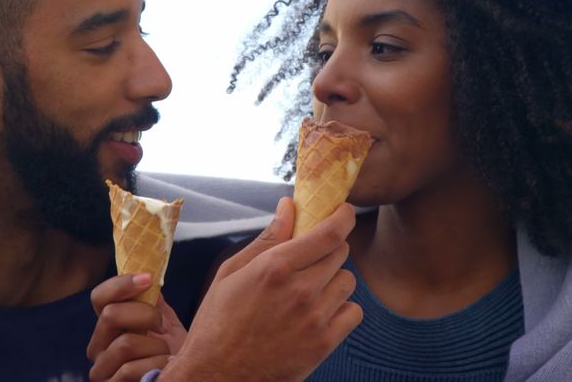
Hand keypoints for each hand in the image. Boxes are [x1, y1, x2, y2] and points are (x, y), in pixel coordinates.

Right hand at [87, 273, 186, 380]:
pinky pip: (130, 370)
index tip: (148, 279)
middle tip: (162, 325)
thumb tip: (147, 270)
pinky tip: (166, 367)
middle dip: (145, 314)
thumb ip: (153, 300)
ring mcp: (102, 371)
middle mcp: (98, 348)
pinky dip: (157, 365)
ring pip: (124, 343)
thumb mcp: (166, 322)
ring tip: (167, 353)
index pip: (99, 297)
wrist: (188, 377)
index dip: (121, 284)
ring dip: (156, 346)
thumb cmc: (175, 352)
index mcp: (108, 327)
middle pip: (110, 315)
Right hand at [160, 198, 360, 381]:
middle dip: (329, 249)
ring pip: (348, 282)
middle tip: (310, 259)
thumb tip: (288, 206)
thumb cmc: (218, 322)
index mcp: (275, 267)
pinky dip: (341, 309)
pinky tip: (319, 313)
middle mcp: (300, 290)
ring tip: (309, 291)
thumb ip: (266, 239)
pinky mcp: (324, 344)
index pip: (328, 233)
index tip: (345, 211)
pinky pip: (353, 313)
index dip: (343, 217)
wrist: (218, 377)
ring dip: (333, 280)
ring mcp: (315, 319)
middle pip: (340, 254)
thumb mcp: (231, 274)